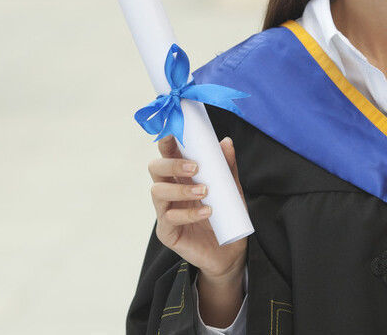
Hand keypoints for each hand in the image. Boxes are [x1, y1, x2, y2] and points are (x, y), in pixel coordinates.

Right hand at [147, 135, 246, 280]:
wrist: (230, 252)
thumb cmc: (226, 217)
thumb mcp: (231, 190)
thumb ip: (227, 167)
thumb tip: (226, 142)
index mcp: (181, 176)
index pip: (168, 154)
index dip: (166, 143)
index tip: (173, 134)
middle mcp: (170, 190)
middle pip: (155, 168)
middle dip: (171, 164)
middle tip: (195, 167)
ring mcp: (165, 211)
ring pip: (157, 191)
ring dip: (181, 189)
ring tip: (204, 191)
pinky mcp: (167, 232)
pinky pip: (169, 218)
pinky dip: (188, 213)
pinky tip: (207, 212)